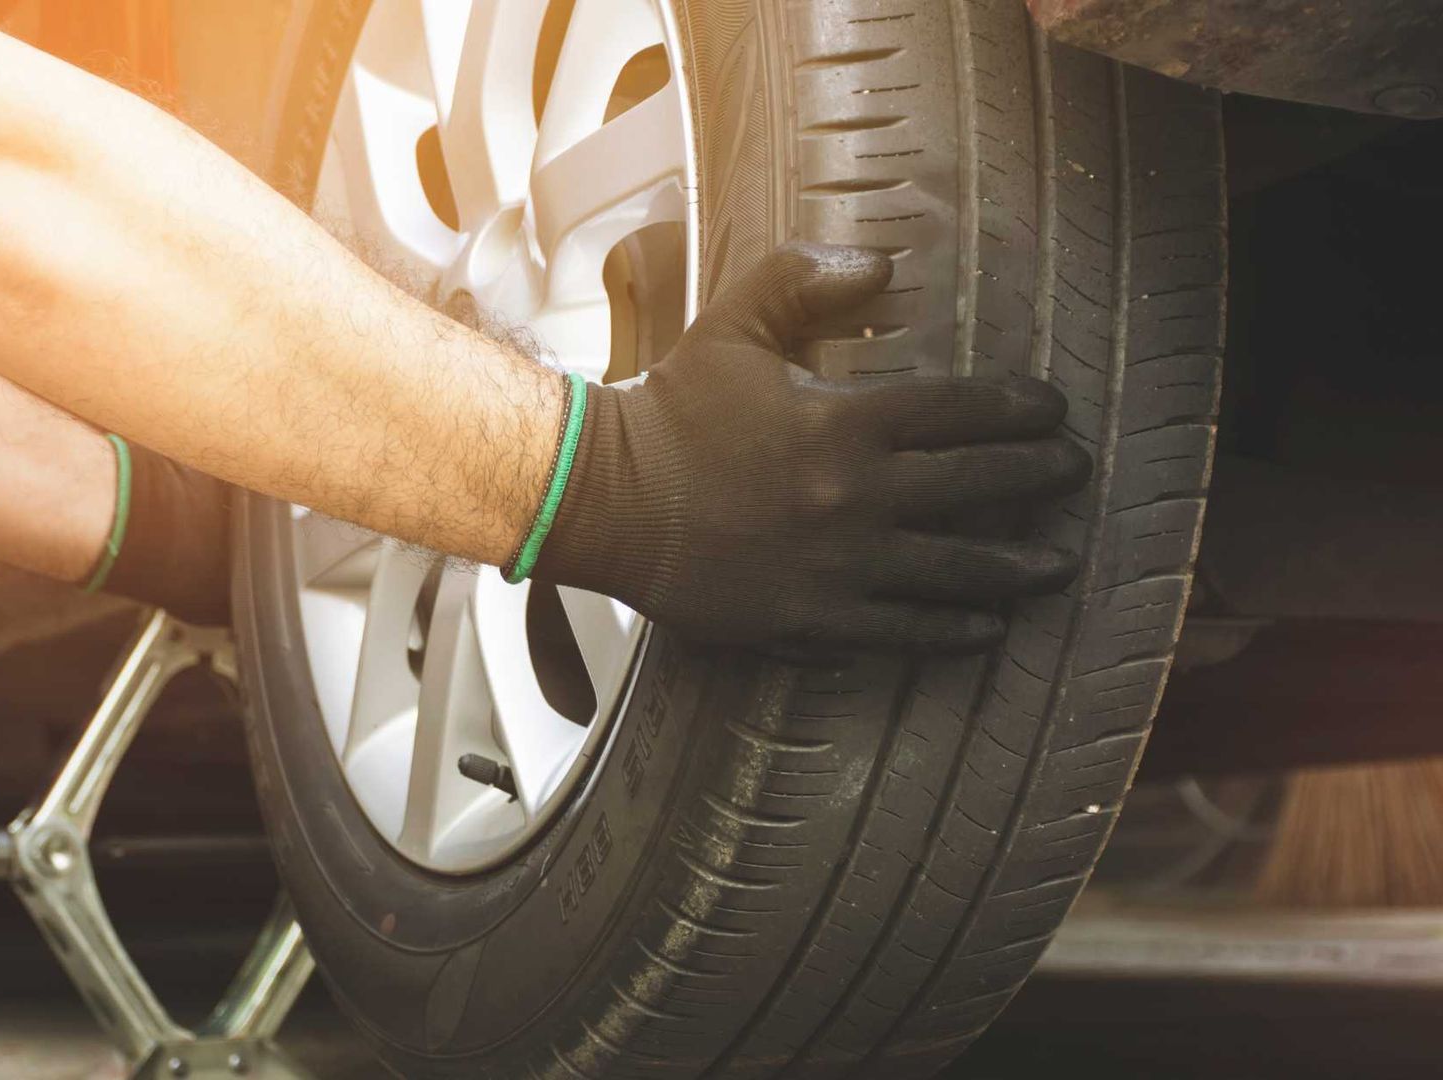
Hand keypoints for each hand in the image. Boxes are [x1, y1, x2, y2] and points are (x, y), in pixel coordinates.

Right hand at [530, 242, 1091, 654]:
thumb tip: (880, 261)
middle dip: (1040, 477)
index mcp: (844, 421)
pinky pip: (900, 631)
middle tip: (1075, 473)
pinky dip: (951, 631)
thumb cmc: (668, 412)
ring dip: (1017, 565)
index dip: (1020, 408)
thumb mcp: (734, 325)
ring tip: (1058, 564)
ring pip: (955, 569)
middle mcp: (856, 497)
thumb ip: (804, 280)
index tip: (1053, 410)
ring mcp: (838, 566)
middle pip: (976, 487)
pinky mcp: (810, 619)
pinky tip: (984, 629)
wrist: (605, 501)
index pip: (962, 409)